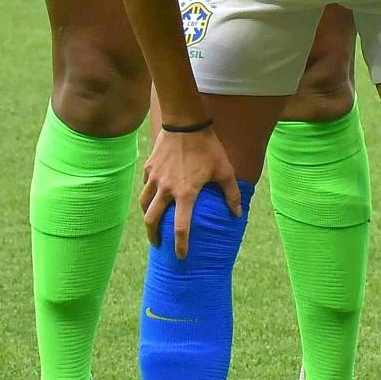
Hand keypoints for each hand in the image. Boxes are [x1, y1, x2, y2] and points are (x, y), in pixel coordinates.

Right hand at [139, 124, 239, 257]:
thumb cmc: (209, 147)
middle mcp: (166, 189)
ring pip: (144, 205)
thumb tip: (236, 214)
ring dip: (147, 217)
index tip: (180, 256)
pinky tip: (153, 196)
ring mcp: (154, 179)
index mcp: (186, 193)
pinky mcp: (149, 168)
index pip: (181, 227)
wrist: (186, 123)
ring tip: (152, 223)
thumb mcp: (225, 170)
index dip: (181, 245)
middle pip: (152, 221)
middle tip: (158, 244)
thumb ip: (231, 194)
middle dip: (153, 236)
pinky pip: (145, 186)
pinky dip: (148, 195)